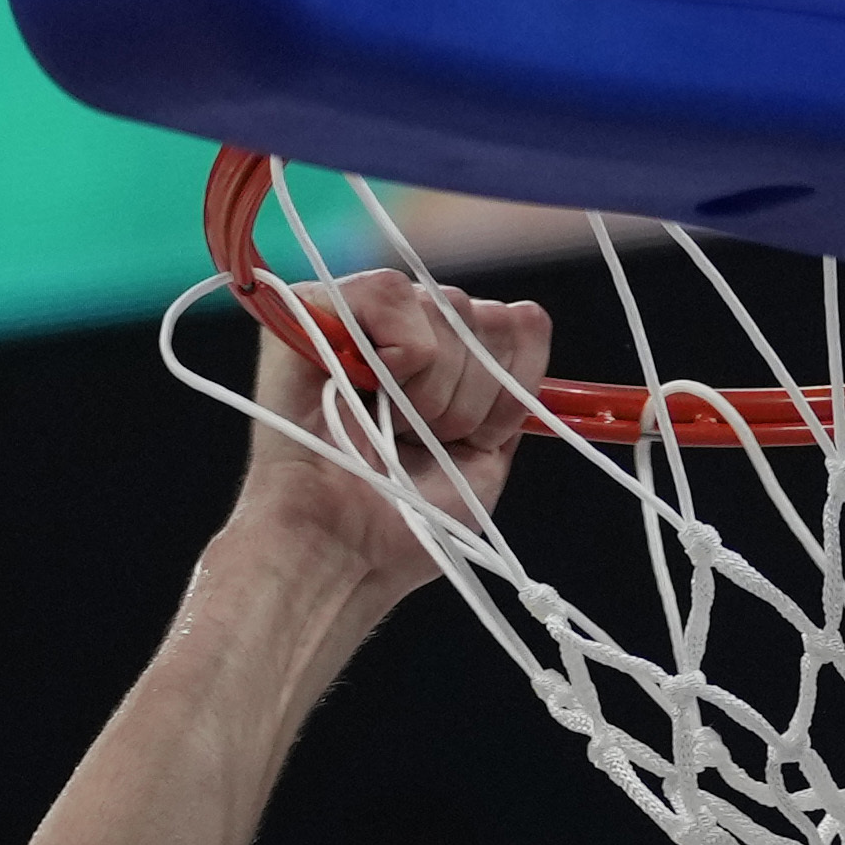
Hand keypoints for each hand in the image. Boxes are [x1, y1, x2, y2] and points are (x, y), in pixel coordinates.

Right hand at [222, 248, 553, 606]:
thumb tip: (528, 313)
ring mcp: (361, 312)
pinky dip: (399, 357)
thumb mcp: (484, 455)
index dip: (511, 385)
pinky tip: (364, 392)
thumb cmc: (404, 519)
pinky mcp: (316, 305)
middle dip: (471, 396)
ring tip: (389, 428)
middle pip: (487, 316)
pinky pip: (395, 295)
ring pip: (447, 307)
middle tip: (423, 442)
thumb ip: (510, 387)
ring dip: (432, 389)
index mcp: (445, 359)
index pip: (519, 323)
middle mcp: (405, 326)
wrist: (339, 549)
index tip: (477, 438)